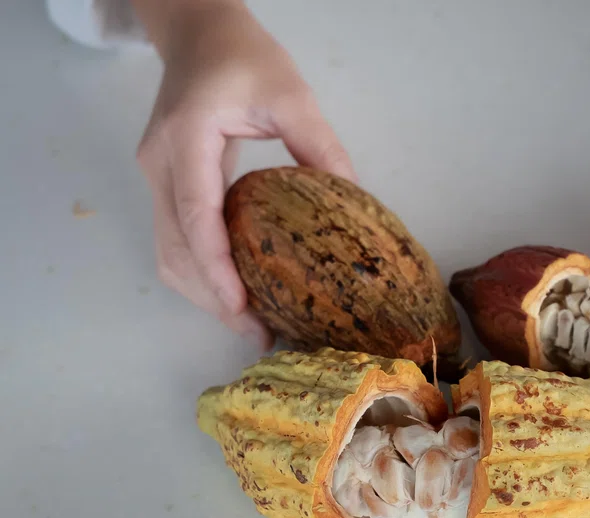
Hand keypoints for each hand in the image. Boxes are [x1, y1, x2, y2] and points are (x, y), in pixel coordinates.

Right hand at [134, 1, 355, 348]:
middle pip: (174, 248)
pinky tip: (236, 289)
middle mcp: (160, 163)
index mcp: (187, 137)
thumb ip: (321, 147)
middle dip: (212, 297)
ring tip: (250, 322)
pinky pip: (174, 240)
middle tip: (259, 333)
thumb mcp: (292, 95)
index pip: (195, 214)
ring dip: (203, 293)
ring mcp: (156, 175)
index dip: (216, 268)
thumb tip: (354, 204)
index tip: (242, 307)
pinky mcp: (165, 183)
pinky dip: (201, 272)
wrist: (198, 34)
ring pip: (167, 252)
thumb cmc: (244, 56)